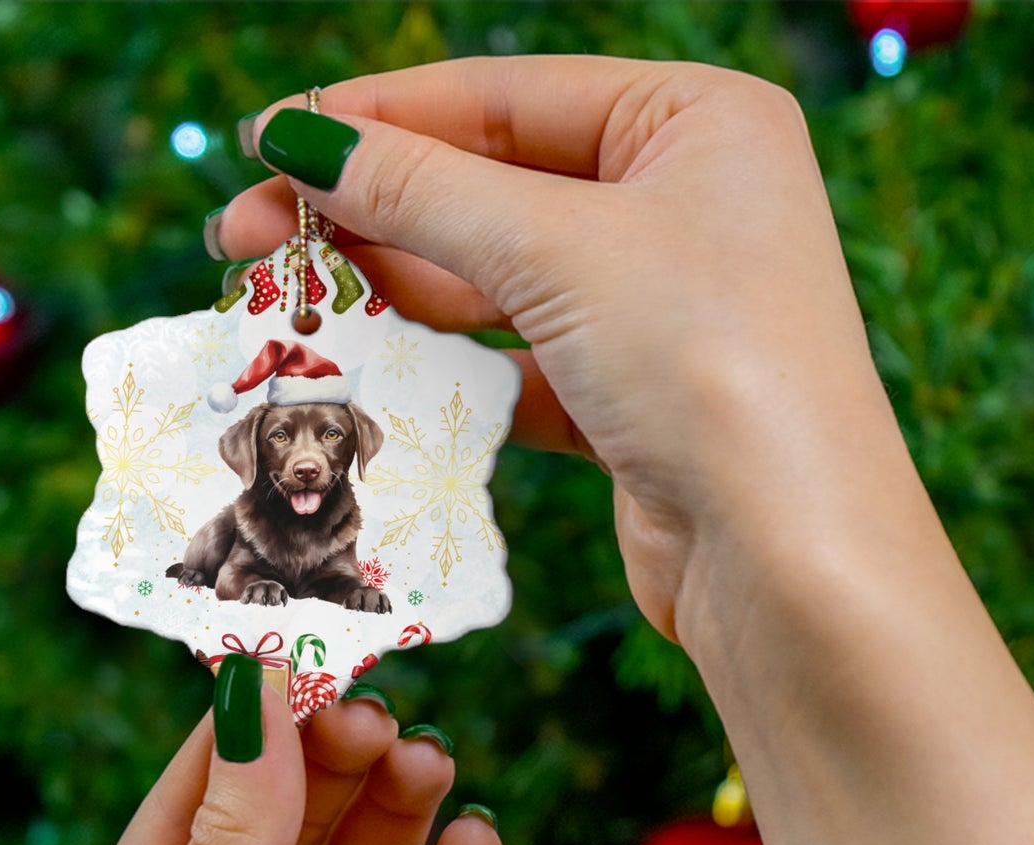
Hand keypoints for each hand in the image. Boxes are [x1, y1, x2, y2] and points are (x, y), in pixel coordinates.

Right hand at [216, 58, 1033, 844]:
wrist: (789, 559)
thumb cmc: (708, 364)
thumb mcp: (557, 250)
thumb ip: (422, 191)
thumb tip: (300, 139)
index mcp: (696, 122)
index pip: (506, 97)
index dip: (378, 118)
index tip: (266, 142)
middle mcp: (685, 204)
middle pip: (493, 188)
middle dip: (368, 212)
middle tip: (244, 239)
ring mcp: (660, 309)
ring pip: (498, 282)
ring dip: (395, 291)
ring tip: (285, 304)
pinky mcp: (632, 401)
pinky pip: (518, 362)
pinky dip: (447, 367)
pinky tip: (369, 366)